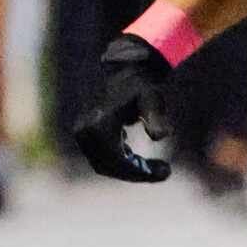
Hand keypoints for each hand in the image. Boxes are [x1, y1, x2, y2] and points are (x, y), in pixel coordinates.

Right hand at [73, 35, 175, 181]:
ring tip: (156, 166)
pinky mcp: (83, 135)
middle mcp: (84, 131)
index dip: (140, 172)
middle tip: (164, 172)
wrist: (124, 73)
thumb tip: (161, 136)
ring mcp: (81, 133)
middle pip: (108, 166)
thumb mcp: (152, 101)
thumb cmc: (142, 87)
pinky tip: (141, 158)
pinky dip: (121, 162)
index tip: (166, 172)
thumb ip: (155, 117)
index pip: (116, 160)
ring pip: (104, 165)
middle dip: (136, 173)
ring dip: (129, 170)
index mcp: (98, 125)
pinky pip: (101, 158)